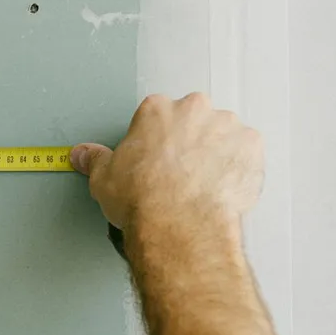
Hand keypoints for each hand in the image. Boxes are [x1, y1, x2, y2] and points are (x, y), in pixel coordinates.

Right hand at [70, 92, 262, 232]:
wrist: (179, 225)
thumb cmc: (145, 199)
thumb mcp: (104, 178)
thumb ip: (95, 160)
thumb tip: (84, 155)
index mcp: (157, 110)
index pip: (159, 115)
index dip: (157, 140)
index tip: (156, 158)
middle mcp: (194, 110)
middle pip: (195, 119)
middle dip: (191, 141)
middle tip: (181, 172)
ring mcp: (226, 126)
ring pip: (224, 134)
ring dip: (218, 153)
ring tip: (204, 183)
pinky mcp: (251, 147)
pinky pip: (248, 153)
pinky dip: (240, 168)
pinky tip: (223, 188)